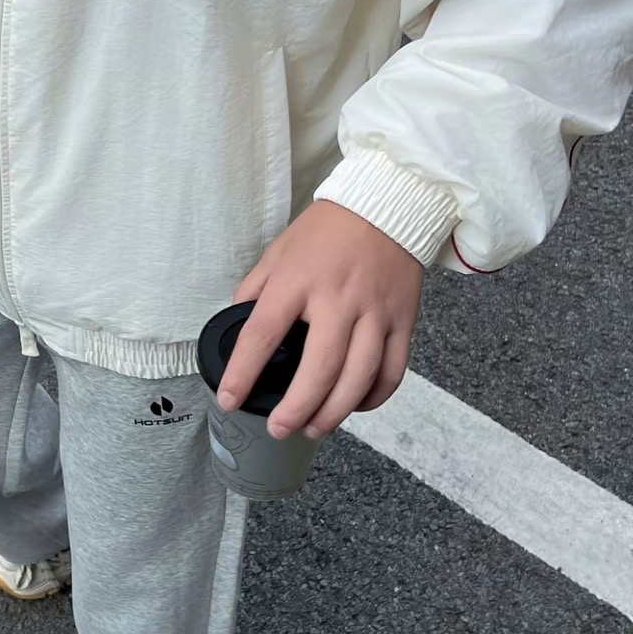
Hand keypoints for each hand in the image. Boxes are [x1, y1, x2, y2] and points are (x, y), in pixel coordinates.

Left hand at [215, 200, 423, 438]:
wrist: (388, 204)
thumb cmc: (328, 230)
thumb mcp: (280, 250)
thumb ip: (256, 288)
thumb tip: (235, 323)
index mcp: (298, 280)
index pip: (263, 334)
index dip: (242, 373)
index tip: (229, 399)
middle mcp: (338, 299)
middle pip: (318, 368)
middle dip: (296, 408)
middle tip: (278, 429)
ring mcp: (375, 312)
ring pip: (358, 377)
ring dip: (334, 412)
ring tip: (314, 429)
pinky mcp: (403, 320)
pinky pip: (392, 371)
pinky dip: (374, 397)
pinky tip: (354, 407)